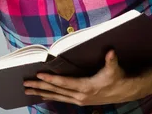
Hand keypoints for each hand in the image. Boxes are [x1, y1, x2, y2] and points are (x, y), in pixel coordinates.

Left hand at [23, 50, 146, 105]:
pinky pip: (61, 98)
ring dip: (42, 93)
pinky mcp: (80, 100)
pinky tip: (42, 95)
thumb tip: (111, 52)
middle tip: (25, 84)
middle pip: (56, 91)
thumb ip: (111, 61)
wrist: (125, 91)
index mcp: (86, 87)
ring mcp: (79, 99)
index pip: (65, 83)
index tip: (39, 75)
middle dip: (40, 87)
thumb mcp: (115, 69)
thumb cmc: (118, 78)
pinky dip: (50, 96)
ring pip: (56, 96)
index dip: (51, 79)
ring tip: (28, 91)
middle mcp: (80, 95)